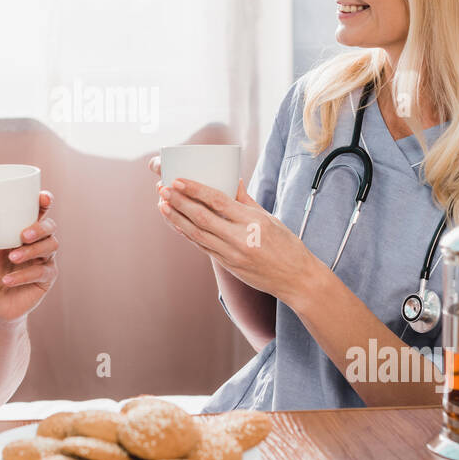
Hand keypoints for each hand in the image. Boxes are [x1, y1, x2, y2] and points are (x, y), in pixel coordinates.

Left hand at [0, 191, 58, 321]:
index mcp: (26, 230)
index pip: (40, 212)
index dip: (45, 202)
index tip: (42, 198)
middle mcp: (39, 242)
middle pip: (50, 227)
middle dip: (39, 228)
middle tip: (23, 235)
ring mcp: (45, 260)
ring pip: (50, 247)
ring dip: (31, 251)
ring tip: (12, 258)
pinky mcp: (47, 279)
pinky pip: (42, 273)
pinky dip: (24, 275)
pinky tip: (8, 279)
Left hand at [155, 175, 328, 307]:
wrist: (296, 279)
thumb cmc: (287, 246)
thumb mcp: (270, 218)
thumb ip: (247, 200)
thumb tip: (233, 180)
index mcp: (253, 221)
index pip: (217, 201)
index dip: (195, 190)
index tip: (178, 180)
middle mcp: (240, 238)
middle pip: (202, 217)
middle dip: (179, 202)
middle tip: (163, 189)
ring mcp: (232, 254)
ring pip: (197, 234)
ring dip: (177, 219)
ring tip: (162, 204)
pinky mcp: (228, 265)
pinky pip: (203, 247)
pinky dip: (187, 234)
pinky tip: (176, 224)